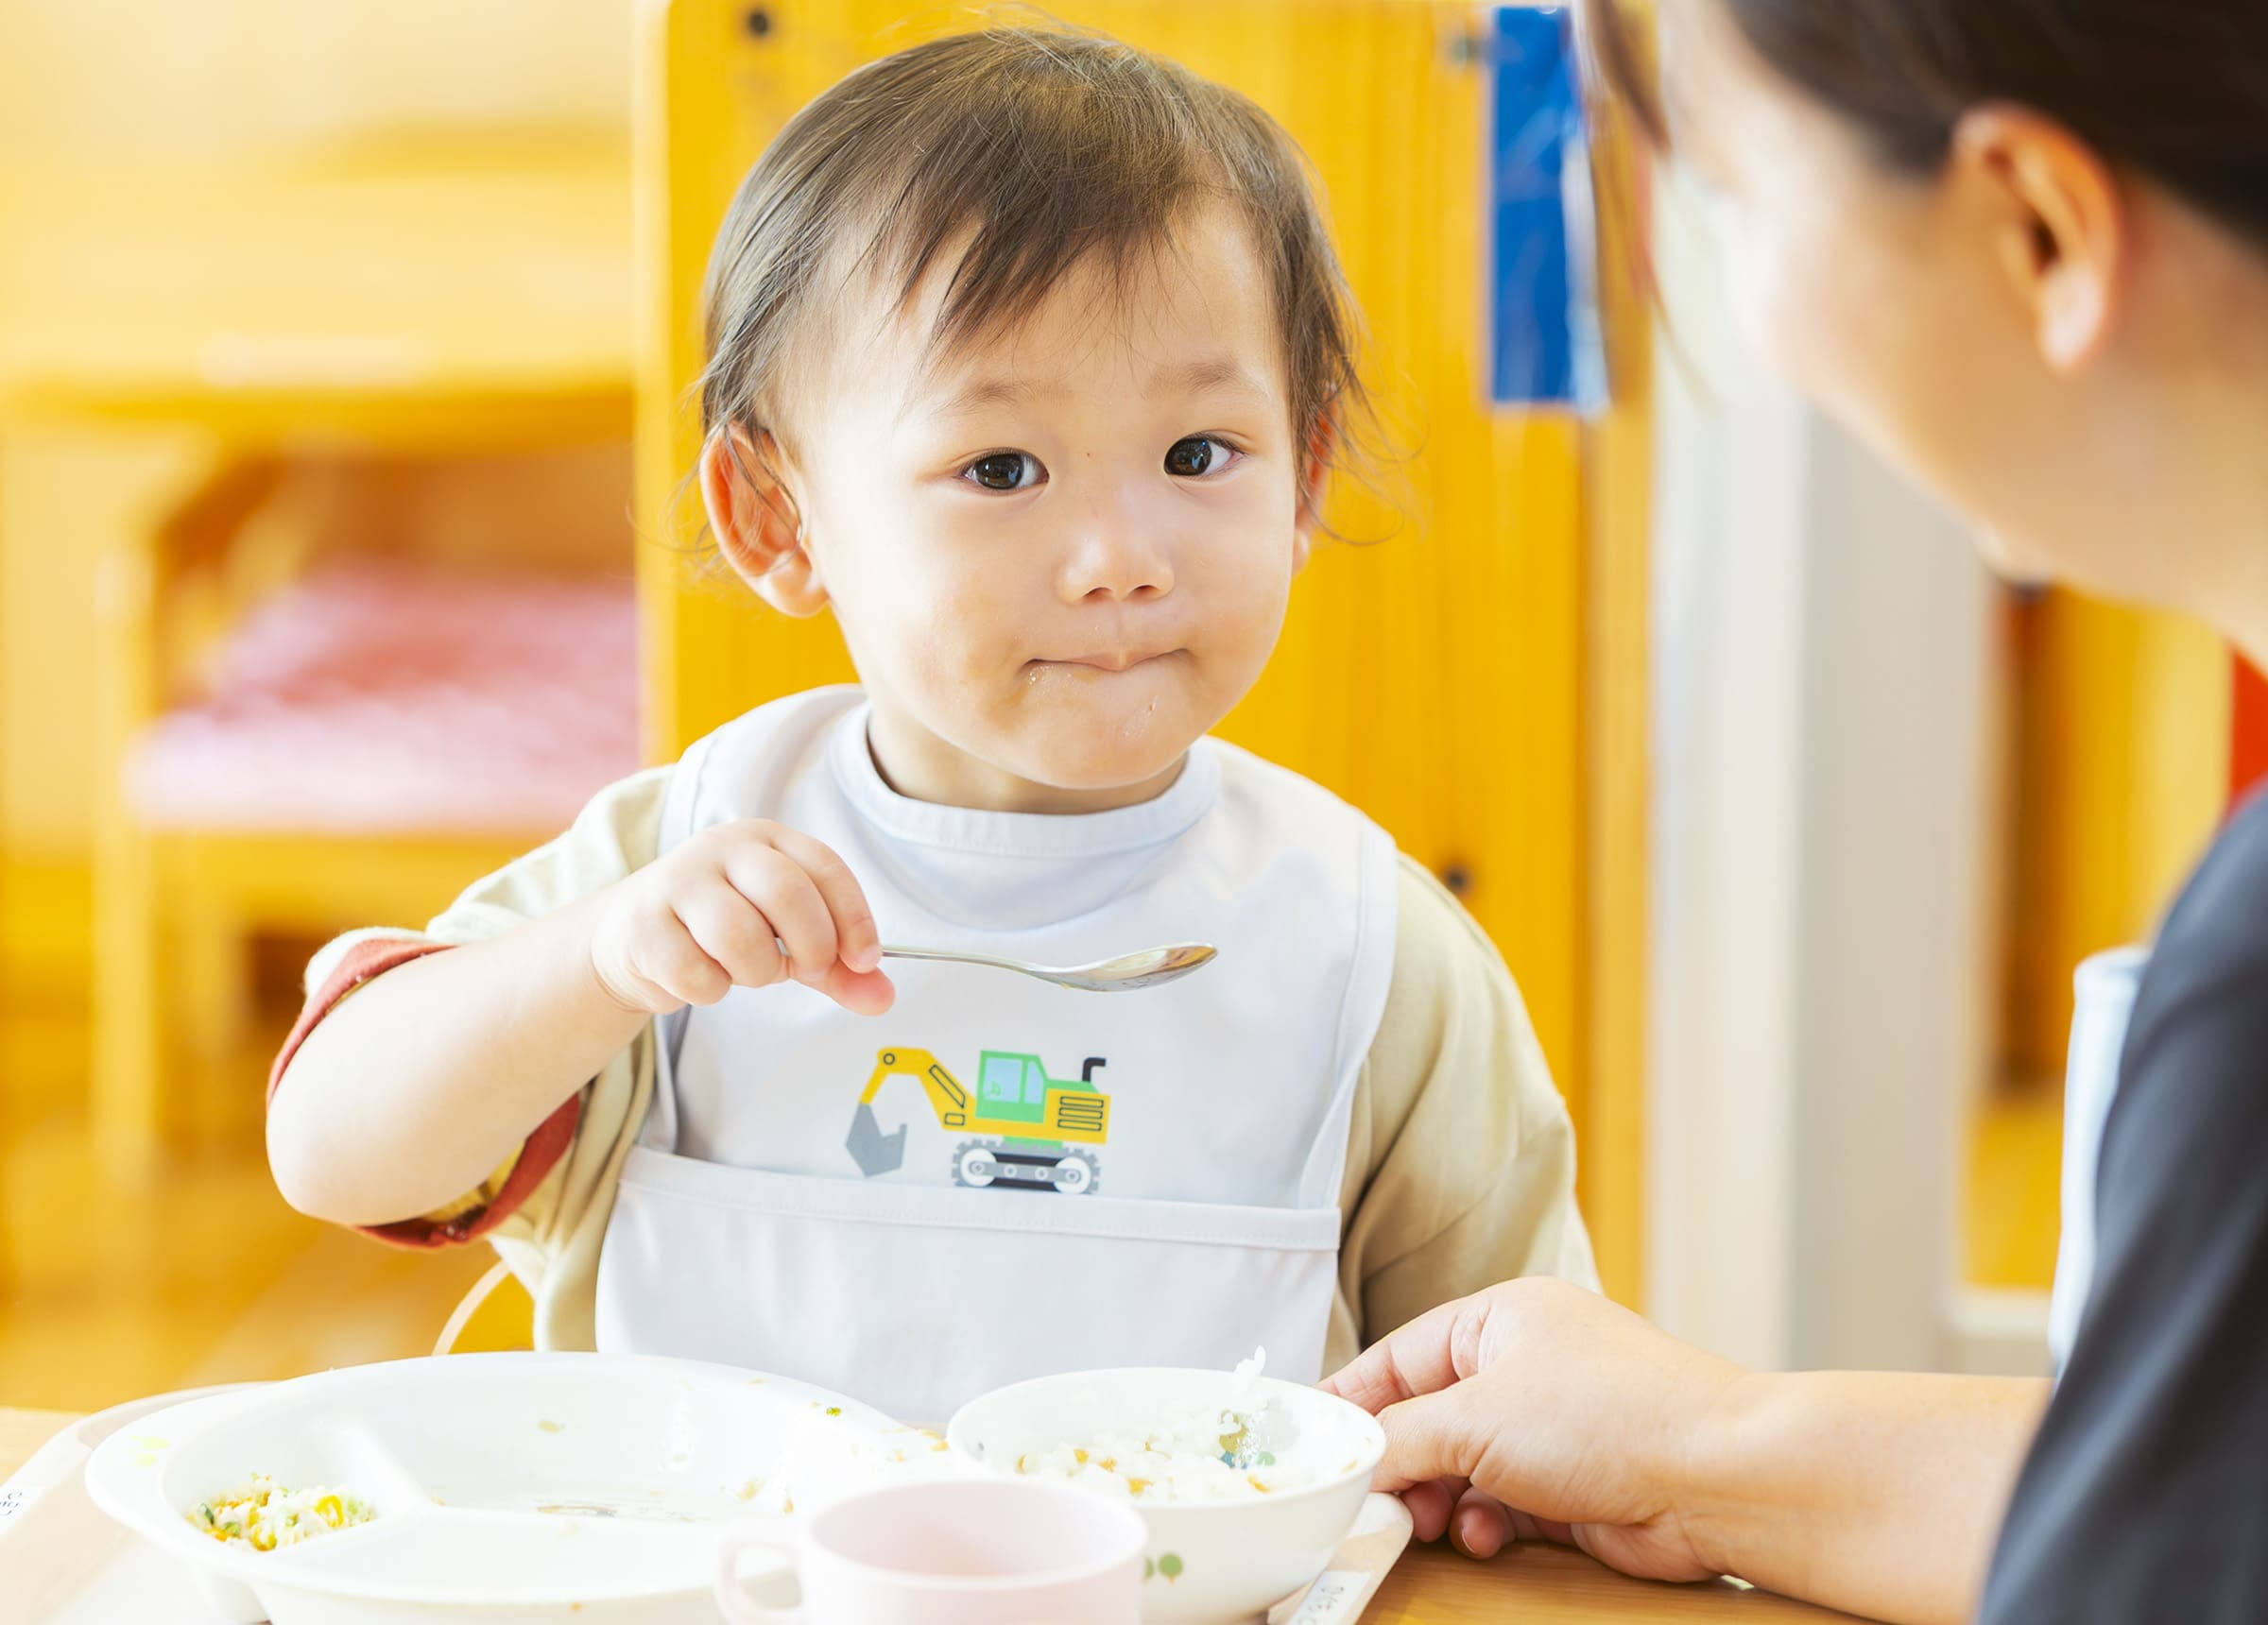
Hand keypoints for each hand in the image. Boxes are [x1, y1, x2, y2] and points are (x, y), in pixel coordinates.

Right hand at [588, 820, 894, 1015]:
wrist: (631, 936)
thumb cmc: (723, 930)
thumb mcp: (785, 940)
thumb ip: (836, 967)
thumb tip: (883, 1000)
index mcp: (766, 839)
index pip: (825, 867)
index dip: (854, 918)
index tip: (865, 961)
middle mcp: (721, 848)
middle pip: (787, 893)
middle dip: (811, 945)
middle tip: (808, 971)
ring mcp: (676, 881)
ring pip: (740, 937)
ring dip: (756, 972)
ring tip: (745, 969)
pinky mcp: (643, 924)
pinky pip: (697, 974)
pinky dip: (711, 990)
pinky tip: (700, 974)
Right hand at [1323, 1277, 1745, 1582]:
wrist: (1718, 1478)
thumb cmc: (1611, 1416)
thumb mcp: (1477, 1416)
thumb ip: (1400, 1438)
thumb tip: (1352, 1460)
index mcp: (1498, 1319)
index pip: (1398, 1356)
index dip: (1350, 1401)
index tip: (1307, 1441)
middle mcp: (1525, 1365)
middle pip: (1427, 1418)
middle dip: (1398, 1464)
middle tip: (1367, 1500)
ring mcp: (1552, 1426)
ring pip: (1461, 1467)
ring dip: (1440, 1499)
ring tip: (1431, 1522)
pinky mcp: (1573, 1484)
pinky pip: (1500, 1503)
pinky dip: (1483, 1522)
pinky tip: (1483, 1534)